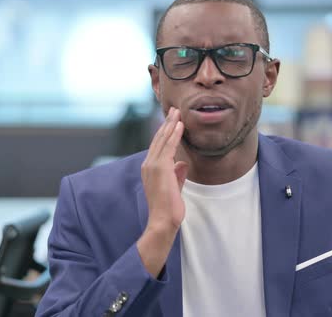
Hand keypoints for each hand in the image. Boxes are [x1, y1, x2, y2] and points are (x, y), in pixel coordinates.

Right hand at [140, 107, 188, 233]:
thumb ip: (178, 174)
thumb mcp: (174, 187)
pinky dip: (174, 134)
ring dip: (170, 124)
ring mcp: (153, 165)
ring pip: (163, 139)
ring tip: (177, 112)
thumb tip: (183, 163)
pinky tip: (180, 125)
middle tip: (174, 110)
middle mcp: (148, 164)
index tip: (172, 120)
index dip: (165, 132)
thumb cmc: (168, 208)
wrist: (162, 220)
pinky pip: (169, 146)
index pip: (158, 146)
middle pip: (159, 139)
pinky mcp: (160, 168)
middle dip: (167, 123)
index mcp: (150, 168)